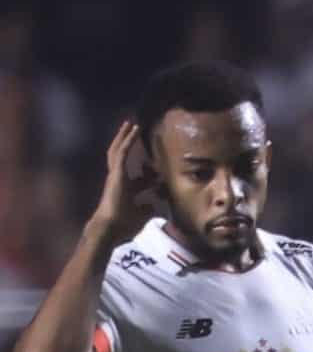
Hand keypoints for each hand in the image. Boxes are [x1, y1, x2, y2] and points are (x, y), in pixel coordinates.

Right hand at [91, 121, 159, 239]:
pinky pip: (122, 153)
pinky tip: (133, 131)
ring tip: (131, 124)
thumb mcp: (142, 215)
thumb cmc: (124, 224)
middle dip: (129, 143)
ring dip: (125, 137)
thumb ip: (149, 209)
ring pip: (119, 150)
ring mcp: (116, 175)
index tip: (160, 169)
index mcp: (126, 189)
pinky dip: (128, 141)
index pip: (139, 176)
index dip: (151, 173)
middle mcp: (119, 179)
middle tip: (134, 130)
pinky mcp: (116, 174)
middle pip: (123, 156)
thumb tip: (156, 206)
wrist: (112, 227)